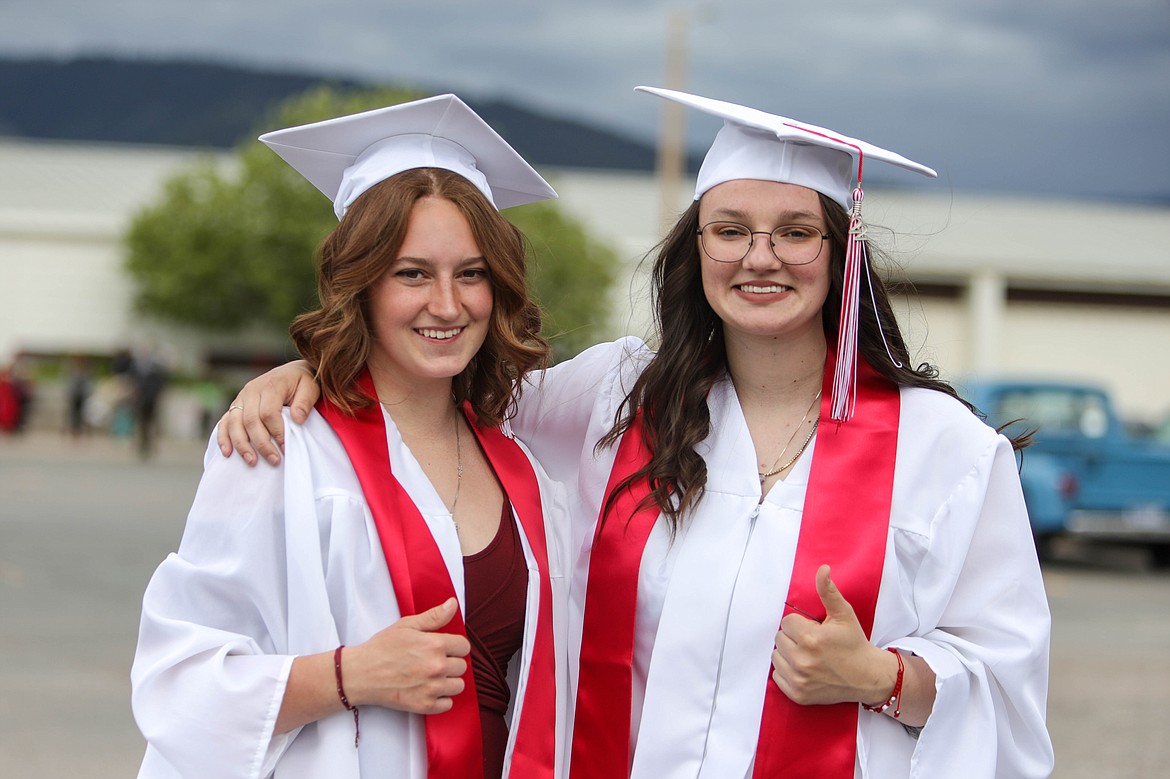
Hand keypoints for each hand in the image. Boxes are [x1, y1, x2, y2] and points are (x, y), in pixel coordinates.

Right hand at [216, 360, 319, 465]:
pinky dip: (224, 437)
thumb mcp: (310, 387)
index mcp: (271, 385)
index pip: (268, 413)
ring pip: (235, 423)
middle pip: (250, 420)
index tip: (286, 448)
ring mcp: (241, 398)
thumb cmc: (302, 382)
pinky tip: (228, 452)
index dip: (276, 432)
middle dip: (261, 443)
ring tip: (252, 461)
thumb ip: (305, 402)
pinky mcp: (236, 406)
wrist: (292, 372)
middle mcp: (252, 390)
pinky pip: (225, 422)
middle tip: (274, 460)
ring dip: (242, 444)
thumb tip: (297, 419)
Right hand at [346, 598, 471, 714]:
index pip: (464, 646)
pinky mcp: (424, 706)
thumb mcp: (407, 626)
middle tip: (432, 662)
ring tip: (431, 676)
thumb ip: (433, 616)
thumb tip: (453, 604)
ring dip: (448, 681)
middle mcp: (437, 667)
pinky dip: (441, 699)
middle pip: (462, 666)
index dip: (454, 646)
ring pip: (458, 686)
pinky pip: (448, 704)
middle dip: (450, 662)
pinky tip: (428, 690)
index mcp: (434, 645)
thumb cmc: (382, 648)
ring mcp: (431, 688)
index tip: (443, 648)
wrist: (360, 674)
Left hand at [770, 565, 895, 706]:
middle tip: (812, 643)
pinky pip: (778, 677)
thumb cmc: (854, 643)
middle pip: (779, 639)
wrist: (868, 677)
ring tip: (808, 655)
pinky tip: (805, 669)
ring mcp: (800, 680)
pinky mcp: (798, 694)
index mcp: (811, 638)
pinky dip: (787, 672)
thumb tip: (822, 569)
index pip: (786, 622)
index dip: (800, 624)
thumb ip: (828, 591)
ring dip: (788, 654)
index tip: (814, 630)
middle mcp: (803, 660)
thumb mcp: (843, 614)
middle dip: (793, 638)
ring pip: (776, 657)